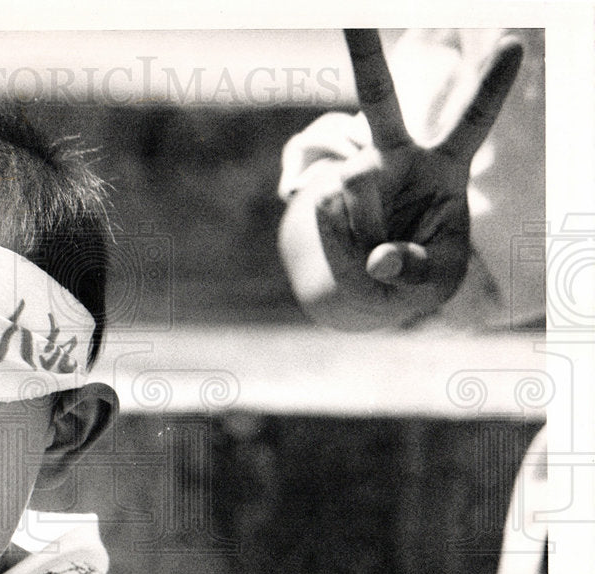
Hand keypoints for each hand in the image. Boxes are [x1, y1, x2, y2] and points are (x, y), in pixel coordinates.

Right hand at [277, 29, 523, 329]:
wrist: (371, 285)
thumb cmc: (416, 275)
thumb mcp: (433, 283)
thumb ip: (413, 270)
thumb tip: (379, 257)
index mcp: (445, 169)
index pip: (470, 122)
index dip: (488, 87)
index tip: (511, 43)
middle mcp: (397, 157)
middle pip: (379, 100)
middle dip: (363, 54)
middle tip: (350, 12)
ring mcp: (357, 170)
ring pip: (350, 184)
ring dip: (362, 232)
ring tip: (373, 251)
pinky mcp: (326, 190)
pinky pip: (323, 208)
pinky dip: (339, 240)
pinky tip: (346, 241)